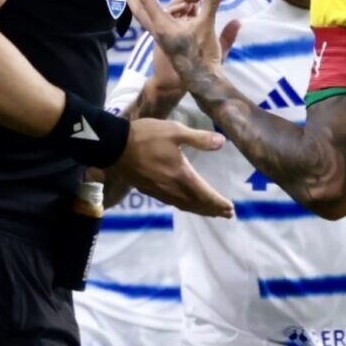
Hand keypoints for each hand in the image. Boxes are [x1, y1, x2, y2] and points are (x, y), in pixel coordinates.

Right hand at [116, 117, 231, 217]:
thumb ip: (199, 138)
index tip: (231, 209)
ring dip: (200, 210)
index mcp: (182, 176)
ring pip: (185, 206)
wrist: (115, 147)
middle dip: (213, 210)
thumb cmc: (146, 137)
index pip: (205, 194)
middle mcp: (173, 189)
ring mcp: (160, 192)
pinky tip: (186, 204)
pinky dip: (185, 206)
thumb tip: (222, 142)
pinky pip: (173, 203)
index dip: (219, 203)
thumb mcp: (175, 131)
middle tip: (227, 214)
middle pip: (197, 204)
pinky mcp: (150, 191)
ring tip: (211, 212)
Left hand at [122, 0, 225, 83]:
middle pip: (138, 7)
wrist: (200, 82)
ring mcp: (162, 36)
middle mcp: (157, 30)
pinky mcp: (168, 40)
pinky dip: (168, 9)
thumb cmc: (201, 57)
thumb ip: (212, 4)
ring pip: (150, 13)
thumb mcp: (207, 27)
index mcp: (161, 25)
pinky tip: (183, 6)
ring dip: (150, 0)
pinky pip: (163, 19)